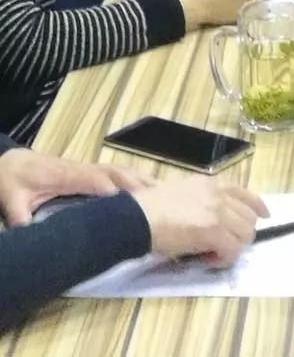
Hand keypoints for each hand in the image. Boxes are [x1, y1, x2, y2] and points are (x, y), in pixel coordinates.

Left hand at [0, 148, 155, 226]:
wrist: (10, 163)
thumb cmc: (13, 182)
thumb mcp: (12, 203)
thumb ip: (21, 221)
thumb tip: (34, 242)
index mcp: (65, 175)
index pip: (95, 181)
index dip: (114, 191)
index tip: (133, 206)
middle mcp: (81, 169)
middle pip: (115, 173)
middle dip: (137, 186)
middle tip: (160, 202)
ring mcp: (87, 168)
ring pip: (120, 171)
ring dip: (141, 181)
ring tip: (164, 195)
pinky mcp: (89, 171)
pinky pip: (117, 173)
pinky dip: (135, 179)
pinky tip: (149, 188)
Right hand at [133, 177, 268, 268]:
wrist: (137, 218)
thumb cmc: (151, 208)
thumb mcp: (182, 193)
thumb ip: (202, 200)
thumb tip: (211, 218)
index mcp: (211, 183)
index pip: (244, 193)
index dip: (257, 206)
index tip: (264, 215)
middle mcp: (218, 194)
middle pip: (248, 217)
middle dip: (240, 234)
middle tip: (221, 246)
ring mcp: (217, 211)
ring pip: (244, 234)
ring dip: (232, 248)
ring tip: (212, 253)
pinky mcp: (213, 230)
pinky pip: (231, 250)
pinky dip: (223, 259)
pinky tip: (208, 259)